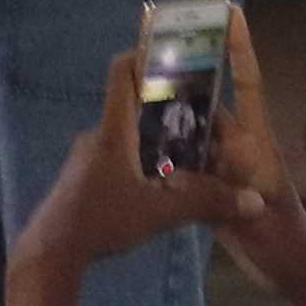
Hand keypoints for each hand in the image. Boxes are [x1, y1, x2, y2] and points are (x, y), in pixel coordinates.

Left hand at [12, 56, 233, 283]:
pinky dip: (142, 161)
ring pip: (127, 135)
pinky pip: (118, 158)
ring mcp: (87, 159)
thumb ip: (207, 202)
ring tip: (190, 149)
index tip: (175, 53)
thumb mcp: (160, 212)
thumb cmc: (101, 219)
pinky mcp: (83, 180)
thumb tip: (253, 201)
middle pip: (132, 105)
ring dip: (155, 137)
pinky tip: (163, 183)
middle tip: (201, 111)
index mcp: (113, 130)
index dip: (146, 54)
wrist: (51, 253)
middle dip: (166, 104)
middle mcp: (97, 136)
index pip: (123, 73)